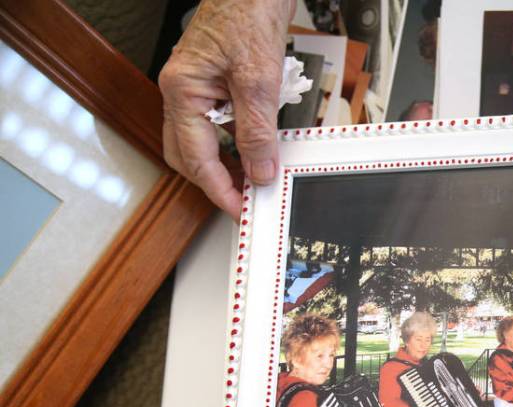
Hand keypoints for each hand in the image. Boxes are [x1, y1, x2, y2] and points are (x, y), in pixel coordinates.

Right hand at [158, 0, 295, 215]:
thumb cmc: (247, 17)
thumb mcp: (259, 81)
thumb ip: (258, 132)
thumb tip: (260, 171)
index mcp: (182, 91)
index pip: (196, 159)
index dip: (220, 190)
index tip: (240, 209)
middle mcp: (180, 91)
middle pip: (188, 156)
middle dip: (215, 181)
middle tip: (245, 199)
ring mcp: (193, 88)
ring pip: (201, 142)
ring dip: (226, 164)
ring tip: (255, 178)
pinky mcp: (210, 84)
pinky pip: (215, 125)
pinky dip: (234, 143)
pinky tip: (256, 149)